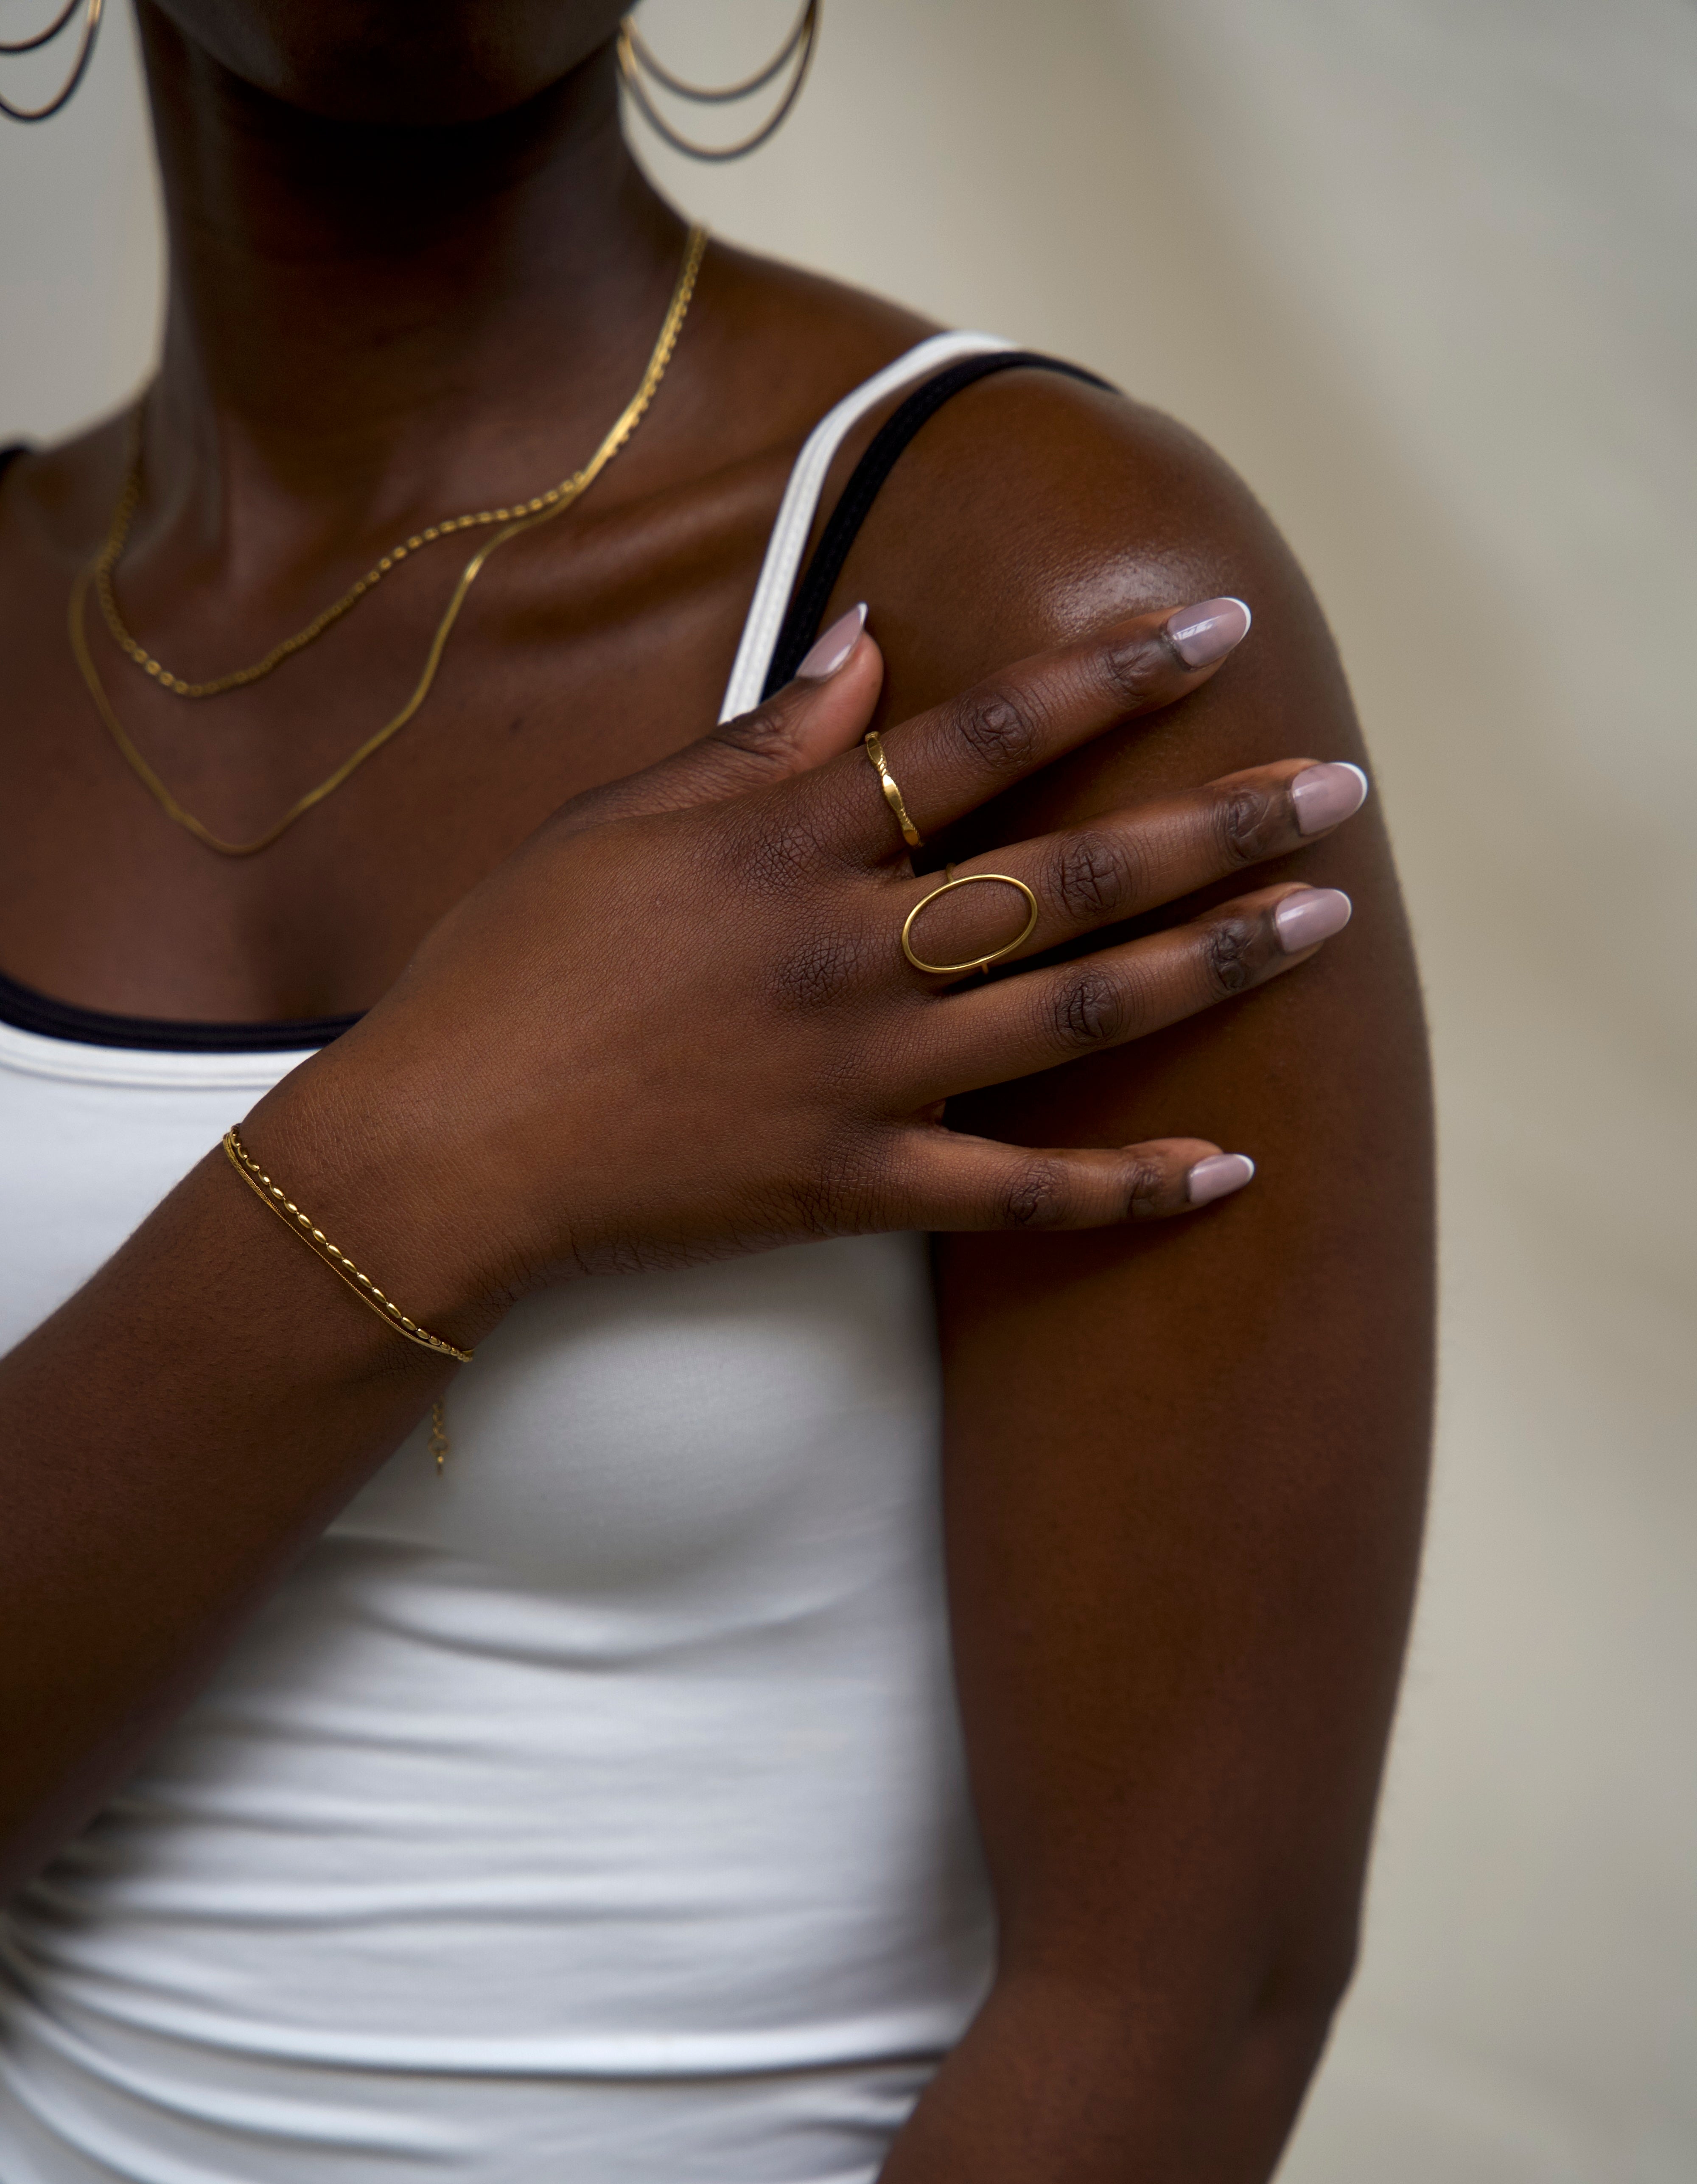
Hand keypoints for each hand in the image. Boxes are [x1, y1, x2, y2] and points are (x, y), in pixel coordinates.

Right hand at [250, 600, 1366, 1333]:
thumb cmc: (514, 966)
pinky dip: (1126, 1190)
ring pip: (1077, 1016)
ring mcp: (864, 1076)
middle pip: (1074, 877)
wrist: (449, 1145)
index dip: (1115, 678)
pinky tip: (1230, 1173)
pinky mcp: (857, 1185)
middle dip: (1218, 828)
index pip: (991, 738)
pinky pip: (1020, 1194)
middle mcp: (854, 951)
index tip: (1218, 628)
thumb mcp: (623, 819)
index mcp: (795, 843)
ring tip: (1324, 925)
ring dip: (1211, 967)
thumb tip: (874, 643)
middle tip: (1338, 794)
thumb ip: (764, 738)